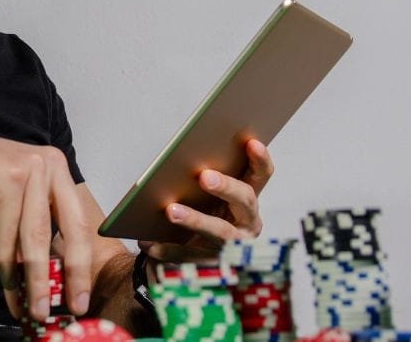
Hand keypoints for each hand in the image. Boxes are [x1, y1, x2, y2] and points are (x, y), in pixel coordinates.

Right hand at [0, 125, 92, 320]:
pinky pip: (10, 228)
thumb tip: (36, 294)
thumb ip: (23, 253)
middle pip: (72, 227)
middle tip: (75, 306)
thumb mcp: (5, 225)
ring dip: (37, 277)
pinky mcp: (8, 175)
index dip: (83, 263)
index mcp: (58, 174)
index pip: (79, 223)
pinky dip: (8, 260)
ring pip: (39, 234)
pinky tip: (7, 282)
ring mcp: (31, 168)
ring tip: (37, 307)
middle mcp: (51, 166)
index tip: (81, 296)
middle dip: (74, 272)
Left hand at [139, 133, 273, 262]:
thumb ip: (200, 180)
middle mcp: (247, 223)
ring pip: (220, 233)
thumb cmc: (193, 216)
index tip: (251, 142)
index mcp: (246, 199)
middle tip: (203, 176)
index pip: (261, 176)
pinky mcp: (213, 268)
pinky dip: (169, 249)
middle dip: (226, 187)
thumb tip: (181, 158)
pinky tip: (149, 242)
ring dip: (196, 220)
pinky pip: (192, 258)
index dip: (260, 160)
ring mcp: (234, 248)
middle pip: (245, 200)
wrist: (183, 263)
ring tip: (170, 211)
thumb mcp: (200, 197)